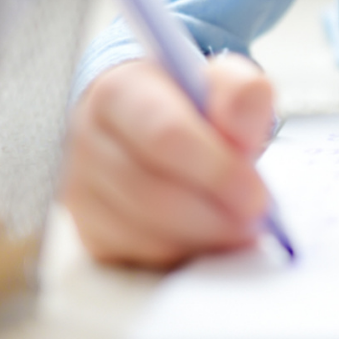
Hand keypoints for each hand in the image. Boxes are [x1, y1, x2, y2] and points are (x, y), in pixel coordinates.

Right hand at [62, 54, 276, 268]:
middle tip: (255, 218)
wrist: (148, 124)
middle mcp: (88, 140)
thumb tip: (253, 99)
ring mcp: (81, 190)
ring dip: (202, 237)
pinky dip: (183, 253)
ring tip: (241, 227)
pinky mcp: (90, 231)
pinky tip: (211, 238)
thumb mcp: (221, 82)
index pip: (164, 134)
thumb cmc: (187, 104)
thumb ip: (241, 90)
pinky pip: (138, 255)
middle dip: (212, 212)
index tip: (256, 194)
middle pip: (149, 191)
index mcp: (118, 92)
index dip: (215, 169)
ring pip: (142, 230)